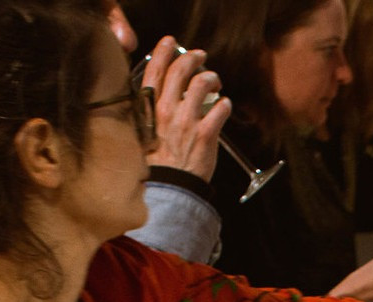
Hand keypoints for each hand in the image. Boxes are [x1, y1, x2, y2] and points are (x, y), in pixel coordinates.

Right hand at [143, 38, 228, 180]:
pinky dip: (225, 104)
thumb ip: (155, 112)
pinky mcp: (206, 133)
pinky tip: (225, 106)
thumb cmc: (158, 163)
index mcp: (149, 109)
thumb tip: (166, 95)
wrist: (170, 187)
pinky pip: (221, 108)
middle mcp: (166, 110)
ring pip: (202, 83)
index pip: (155, 71)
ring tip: (215, 82)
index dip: (164, 52)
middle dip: (193, 58)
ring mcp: (187, 121)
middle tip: (201, 56)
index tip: (170, 43)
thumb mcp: (147, 132)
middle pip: (180, 70)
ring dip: (212, 78)